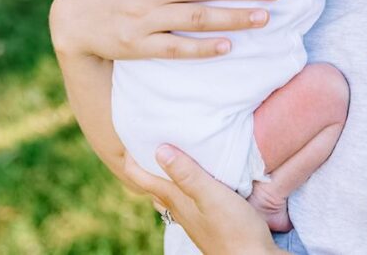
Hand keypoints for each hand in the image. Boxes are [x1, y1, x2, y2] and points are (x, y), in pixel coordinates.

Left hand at [124, 144, 283, 254]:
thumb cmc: (235, 229)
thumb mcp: (212, 196)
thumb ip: (187, 175)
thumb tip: (159, 150)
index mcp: (176, 200)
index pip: (141, 179)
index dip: (132, 159)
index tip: (133, 136)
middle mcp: (180, 209)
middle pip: (152, 186)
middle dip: (145, 165)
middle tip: (149, 142)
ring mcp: (193, 218)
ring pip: (170, 194)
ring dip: (166, 176)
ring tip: (175, 156)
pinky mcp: (207, 221)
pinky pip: (188, 199)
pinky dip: (186, 185)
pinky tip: (202, 179)